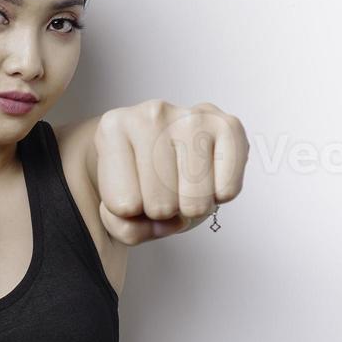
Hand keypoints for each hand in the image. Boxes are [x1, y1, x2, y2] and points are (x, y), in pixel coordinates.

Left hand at [94, 99, 246, 245]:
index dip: (132, 212)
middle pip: (160, 205)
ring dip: (190, 205)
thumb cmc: (138, 176)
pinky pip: (228, 190)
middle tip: (163, 188)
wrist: (163, 148)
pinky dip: (219, 196)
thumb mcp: (115, 208)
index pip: (124, 206)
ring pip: (195, 202)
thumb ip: (125, 228)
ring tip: (183, 182)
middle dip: (163, 210)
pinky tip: (208, 176)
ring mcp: (192, 117)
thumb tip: (170, 221)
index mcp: (114, 128)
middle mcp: (152, 114)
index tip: (134, 189)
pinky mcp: (227, 126)